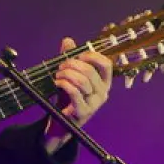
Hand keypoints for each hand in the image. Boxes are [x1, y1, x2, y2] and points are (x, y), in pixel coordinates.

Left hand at [43, 37, 112, 154]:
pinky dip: (64, 84)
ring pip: (82, 81)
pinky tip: (57, 83)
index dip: (92, 56)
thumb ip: (69, 59)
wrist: (60, 123)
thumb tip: (68, 40)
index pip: (106, 64)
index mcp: (103, 83)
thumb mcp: (69, 77)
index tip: (78, 55)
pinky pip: (75, 92)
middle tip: (60, 67)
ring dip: (66, 74)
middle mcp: (103, 93)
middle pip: (90, 71)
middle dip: (71, 64)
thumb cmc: (67, 98)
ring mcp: (94, 104)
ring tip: (58, 76)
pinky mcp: (84, 112)